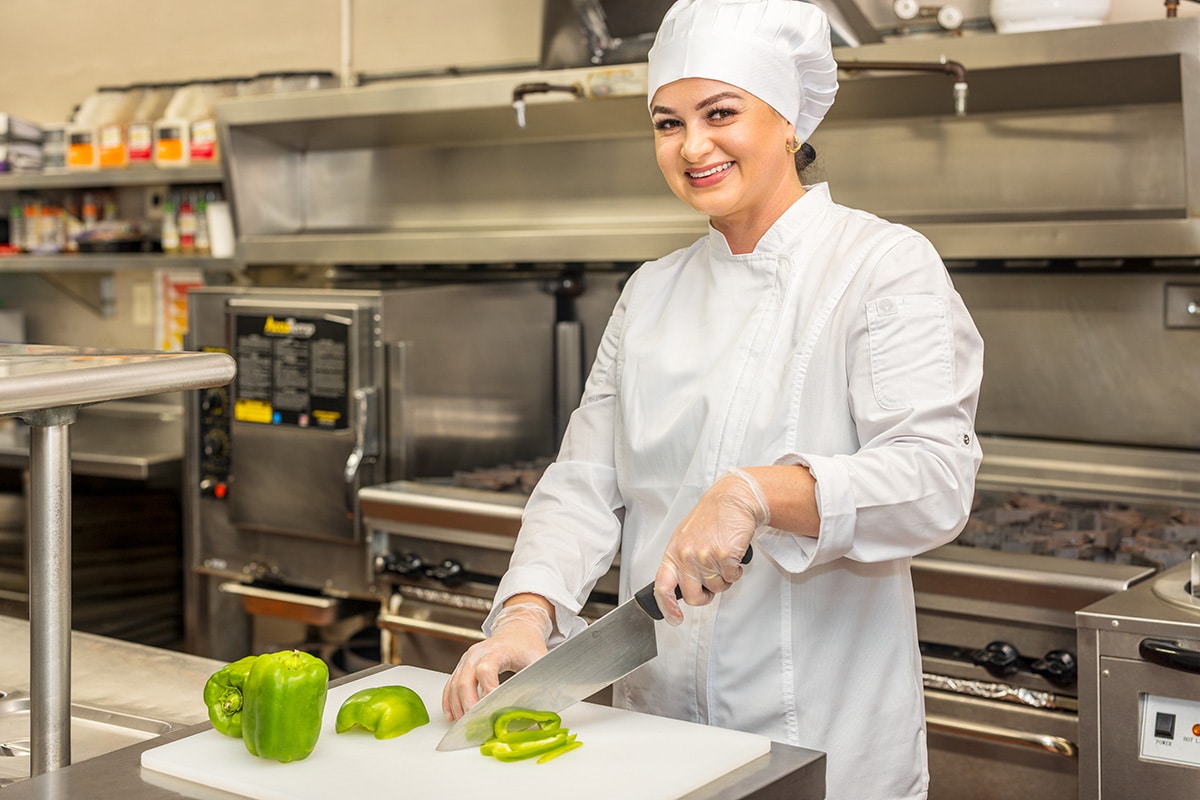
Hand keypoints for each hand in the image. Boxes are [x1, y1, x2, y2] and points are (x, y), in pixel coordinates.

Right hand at [441, 601, 552, 720]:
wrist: (517, 630)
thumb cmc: (527, 646)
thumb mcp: (538, 660)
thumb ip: (541, 680)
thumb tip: (546, 706)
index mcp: (497, 650)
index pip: (486, 670)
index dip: (487, 690)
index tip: (490, 709)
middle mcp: (478, 653)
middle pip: (465, 679)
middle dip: (468, 704)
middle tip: (474, 723)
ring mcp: (467, 659)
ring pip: (454, 684)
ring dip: (457, 706)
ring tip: (464, 724)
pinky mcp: (462, 665)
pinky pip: (450, 684)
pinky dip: (449, 700)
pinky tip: (452, 714)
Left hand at [654, 468, 769, 625]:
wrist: (732, 500)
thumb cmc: (710, 517)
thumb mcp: (685, 537)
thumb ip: (680, 562)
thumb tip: (680, 587)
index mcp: (673, 552)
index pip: (662, 586)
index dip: (666, 607)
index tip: (674, 618)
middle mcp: (686, 556)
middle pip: (692, 596)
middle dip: (705, 595)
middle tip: (712, 582)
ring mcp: (705, 556)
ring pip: (716, 588)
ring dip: (724, 578)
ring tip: (723, 558)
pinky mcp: (725, 556)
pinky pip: (732, 577)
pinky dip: (736, 570)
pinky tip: (733, 555)